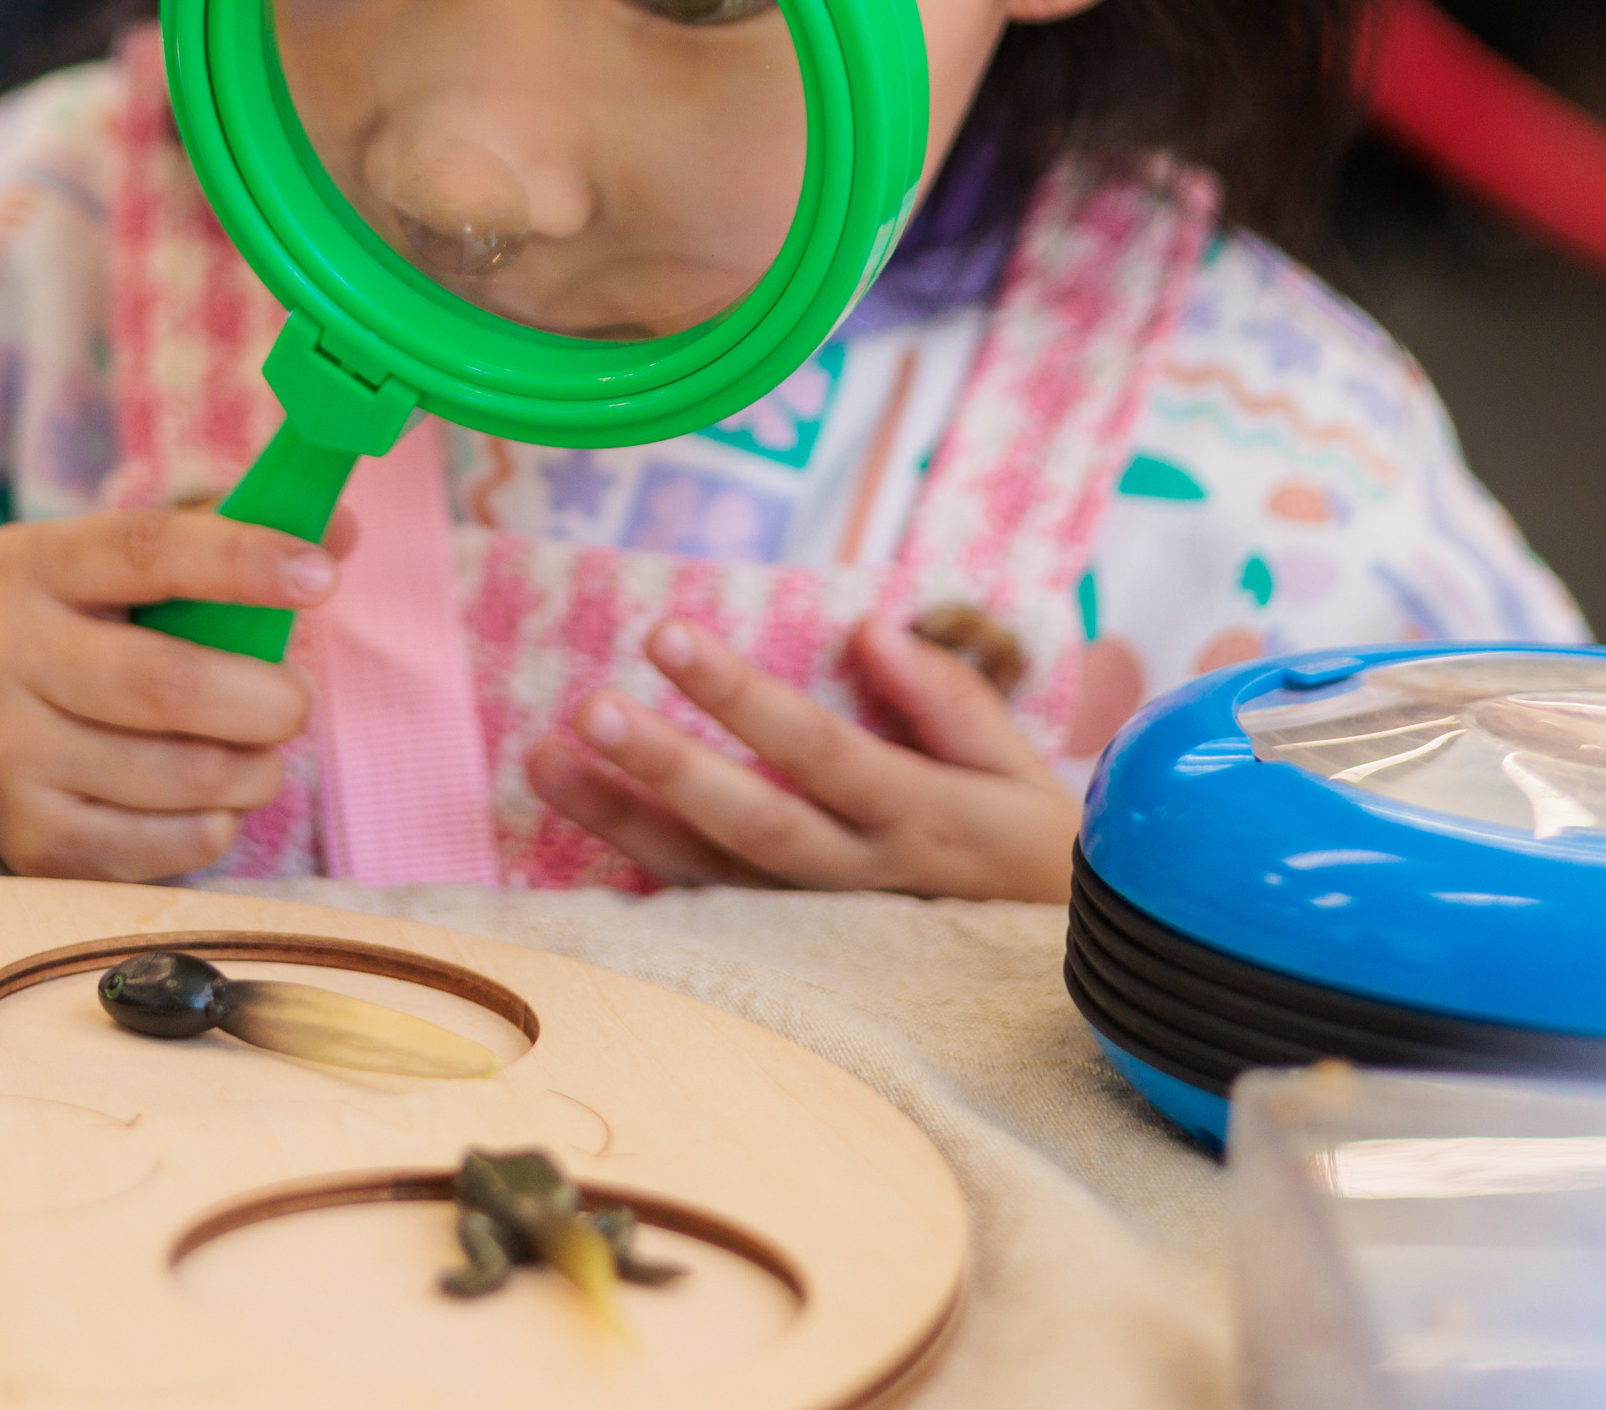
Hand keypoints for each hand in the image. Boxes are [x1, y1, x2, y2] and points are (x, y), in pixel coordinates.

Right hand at [0, 505, 353, 880]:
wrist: (10, 734)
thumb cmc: (108, 632)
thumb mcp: (148, 570)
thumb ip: (236, 534)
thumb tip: (338, 528)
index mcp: (28, 565)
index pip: (146, 550)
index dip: (242, 561)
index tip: (323, 578)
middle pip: (165, 683)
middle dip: (264, 699)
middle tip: (299, 701)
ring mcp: (4, 754)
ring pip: (175, 773)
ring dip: (251, 769)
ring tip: (260, 756)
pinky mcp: (32, 837)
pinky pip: (162, 844)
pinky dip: (213, 826)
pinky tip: (212, 802)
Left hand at [521, 614, 1080, 901]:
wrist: (1061, 975)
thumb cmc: (1035, 851)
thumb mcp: (1021, 770)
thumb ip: (948, 698)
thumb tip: (867, 629)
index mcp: (925, 819)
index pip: (819, 751)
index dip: (741, 697)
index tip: (667, 635)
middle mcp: (863, 880)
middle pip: (752, 824)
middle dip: (666, 767)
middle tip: (588, 706)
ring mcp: (821, 927)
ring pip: (711, 877)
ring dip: (623, 821)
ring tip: (544, 760)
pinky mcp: (793, 954)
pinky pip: (708, 915)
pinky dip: (641, 875)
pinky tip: (580, 823)